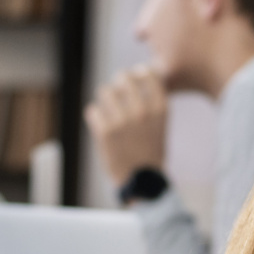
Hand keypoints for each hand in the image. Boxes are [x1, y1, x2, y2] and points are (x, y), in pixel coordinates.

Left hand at [84, 66, 167, 189]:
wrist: (141, 180)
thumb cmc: (150, 150)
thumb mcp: (160, 124)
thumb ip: (151, 101)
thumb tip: (136, 74)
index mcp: (160, 109)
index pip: (149, 74)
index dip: (139, 73)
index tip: (135, 77)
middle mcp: (143, 111)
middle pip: (123, 77)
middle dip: (118, 82)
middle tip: (117, 92)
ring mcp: (123, 120)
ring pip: (105, 91)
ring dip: (105, 99)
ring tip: (108, 111)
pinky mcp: (105, 131)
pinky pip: (92, 110)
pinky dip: (95, 117)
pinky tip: (101, 126)